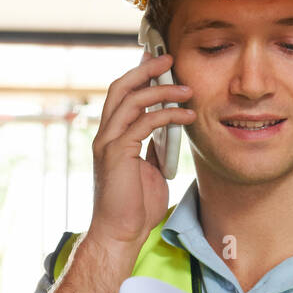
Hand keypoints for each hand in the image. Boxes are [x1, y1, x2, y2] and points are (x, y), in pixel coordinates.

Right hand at [89, 53, 194, 252]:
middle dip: (145, 69)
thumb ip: (153, 147)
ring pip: (132, 99)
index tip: (161, 63)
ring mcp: (108, 142)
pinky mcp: (116, 153)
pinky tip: (186, 117)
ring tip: (187, 90)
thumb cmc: (135, 207)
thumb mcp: (149, 170)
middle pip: (121, 86)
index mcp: (112, 136)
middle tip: (170, 59)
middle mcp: (105, 134)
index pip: (122, 95)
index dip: (140, 75)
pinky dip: (167, 115)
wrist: (121, 233)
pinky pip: (143, 122)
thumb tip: (167, 130)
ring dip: (162, 90)